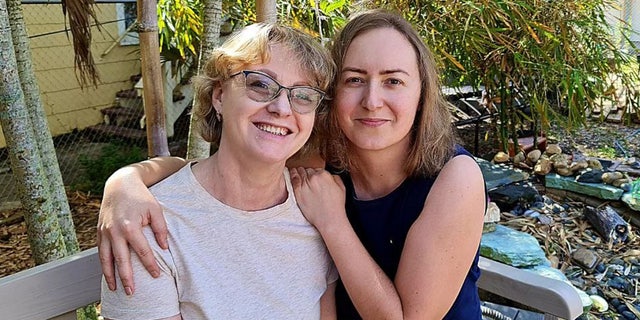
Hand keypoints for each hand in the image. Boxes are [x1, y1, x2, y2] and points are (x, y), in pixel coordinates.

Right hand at [97, 168, 167, 294]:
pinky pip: (100, 251)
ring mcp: (105, 232)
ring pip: (106, 259)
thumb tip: (164, 248)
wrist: (119, 184)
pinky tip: (108, 273)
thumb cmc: (140, 197)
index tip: (156, 276)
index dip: (150, 265)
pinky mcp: (99, 231)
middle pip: (121, 260)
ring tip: (115, 288)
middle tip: (132, 292)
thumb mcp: (155, 210)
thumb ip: (160, 229)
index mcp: (131, 226)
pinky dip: (103, 264)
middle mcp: (115, 231)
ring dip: (110, 275)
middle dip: (127, 278)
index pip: (142, 252)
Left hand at [289, 167, 346, 228]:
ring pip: (300, 172)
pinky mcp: (298, 192)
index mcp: (324, 175)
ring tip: (297, 170)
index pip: (318, 169)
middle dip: (308, 173)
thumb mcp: (342, 187)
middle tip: (308, 176)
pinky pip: (293, 180)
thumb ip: (335, 177)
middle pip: (308, 170)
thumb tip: (330, 175)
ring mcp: (304, 185)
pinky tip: (292, 173)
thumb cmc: (336, 206)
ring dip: (299, 171)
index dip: (317, 173)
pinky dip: (292, 175)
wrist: (329, 219)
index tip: (316, 176)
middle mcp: (313, 178)